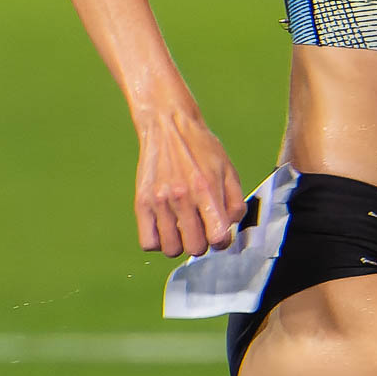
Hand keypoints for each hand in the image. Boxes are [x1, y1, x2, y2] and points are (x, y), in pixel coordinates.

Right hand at [133, 107, 246, 258]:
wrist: (169, 126)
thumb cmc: (200, 147)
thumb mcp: (227, 168)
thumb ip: (234, 200)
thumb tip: (230, 226)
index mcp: (207, 189)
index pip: (218, 236)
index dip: (222, 241)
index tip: (220, 235)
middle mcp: (183, 197)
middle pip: (195, 247)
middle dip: (202, 243)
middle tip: (201, 230)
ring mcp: (160, 202)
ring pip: (171, 249)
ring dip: (180, 244)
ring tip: (183, 229)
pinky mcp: (142, 204)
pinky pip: (148, 242)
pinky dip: (159, 241)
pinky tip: (166, 227)